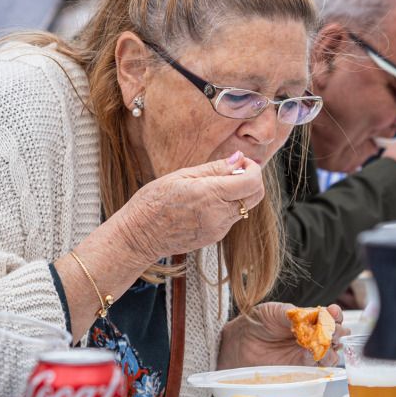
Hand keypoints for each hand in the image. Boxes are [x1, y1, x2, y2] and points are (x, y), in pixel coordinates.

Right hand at [109, 152, 265, 264]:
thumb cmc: (153, 202)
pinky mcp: (214, 237)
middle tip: (235, 170)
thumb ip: (214, 168)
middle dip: (252, 179)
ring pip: (245, 207)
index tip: (241, 161)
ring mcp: (218, 229)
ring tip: (215, 185)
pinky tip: (206, 201)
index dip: (253, 168)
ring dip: (240, 193)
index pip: (252, 181)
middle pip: (256, 196)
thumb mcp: (181, 176)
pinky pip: (231, 218)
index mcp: (210, 194)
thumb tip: (239, 158)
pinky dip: (228, 206)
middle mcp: (219, 215)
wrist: (139, 236)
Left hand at [217, 302, 346, 369]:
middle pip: (335, 335)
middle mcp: (311, 336)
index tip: (333, 312)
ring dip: (333, 348)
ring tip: (326, 342)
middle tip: (332, 330)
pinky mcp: (300, 368)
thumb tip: (309, 315)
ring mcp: (306, 352)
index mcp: (307, 319)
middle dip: (338, 331)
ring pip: (331, 352)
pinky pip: (317, 366)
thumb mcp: (273, 312)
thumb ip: (292, 314)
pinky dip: (320, 360)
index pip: (329, 317)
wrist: (238, 343)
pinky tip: (314, 353)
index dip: (335, 315)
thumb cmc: (255, 322)